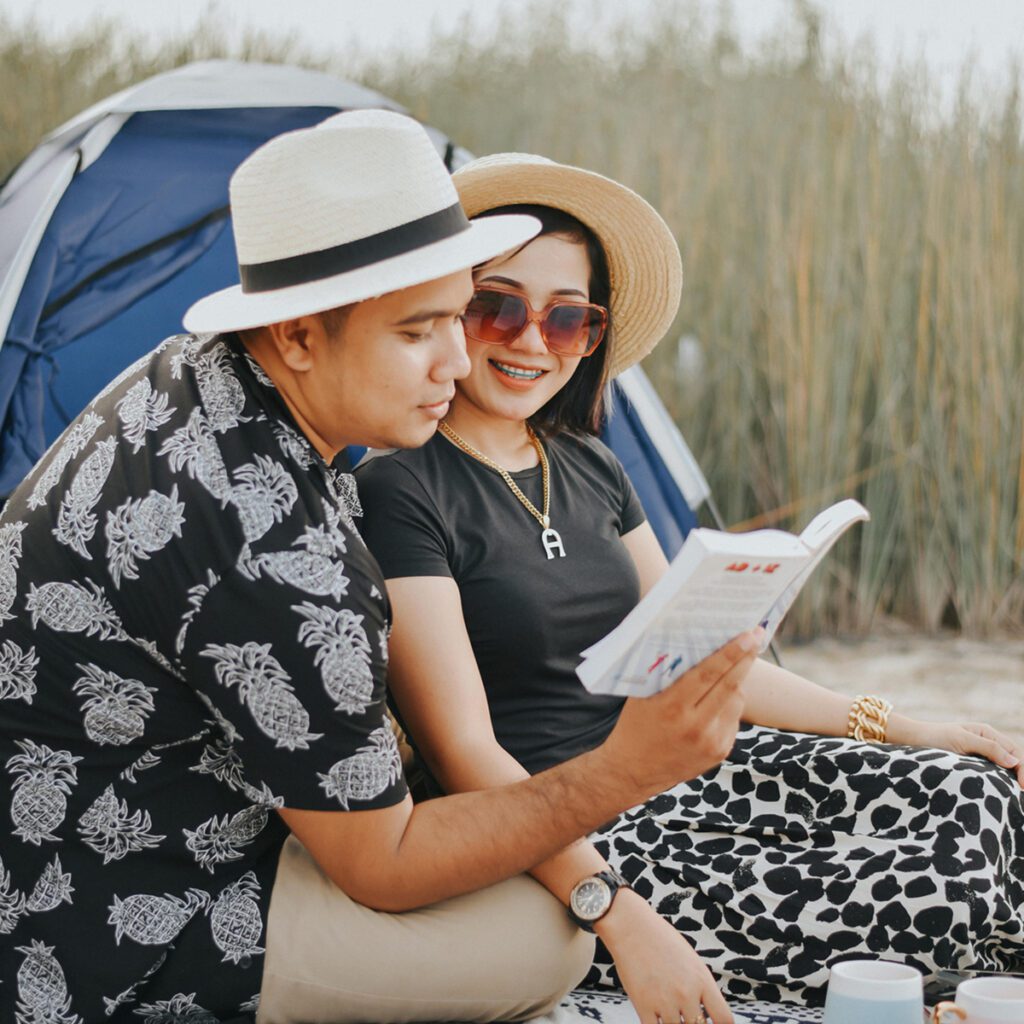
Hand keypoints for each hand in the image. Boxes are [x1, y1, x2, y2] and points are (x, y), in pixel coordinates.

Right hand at [596, 889, 730, 1023]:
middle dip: (692, 1022)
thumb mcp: (690, 959)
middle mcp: (687, 993)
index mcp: (702, 979)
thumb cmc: (661, 939)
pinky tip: (654, 1016)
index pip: (724, 1019)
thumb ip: (700, 987)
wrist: (630, 925)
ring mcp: (665, 1001)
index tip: (711, 1022)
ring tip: (666, 1008)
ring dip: (673, 1023)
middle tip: (683, 1012)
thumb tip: (706, 1014)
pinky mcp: (643, 1006)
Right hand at [602, 629, 762, 799]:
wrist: (633, 771)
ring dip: (735, 680)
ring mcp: (711, 742)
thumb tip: (691, 643)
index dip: (730, 653)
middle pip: (730, 684)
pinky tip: (715, 701)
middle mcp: (695, 726)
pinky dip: (728, 704)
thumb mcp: (642, 697)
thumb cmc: (634, 725)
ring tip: (729, 668)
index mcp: (672, 708)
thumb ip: (665, 674)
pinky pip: (732, 718)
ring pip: (735, 700)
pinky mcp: (720, 752)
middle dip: (745, 657)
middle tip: (756, 635)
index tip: (747, 635)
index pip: (708, 674)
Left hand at [899, 718, 1023, 788]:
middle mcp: (988, 742)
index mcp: (988, 733)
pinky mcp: (973, 763)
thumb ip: (988, 748)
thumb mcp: (961, 740)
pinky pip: (993, 773)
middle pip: (1015, 760)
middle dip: (1023, 775)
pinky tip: (1003, 793)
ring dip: (1012, 780)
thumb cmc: (934, 737)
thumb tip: (1014, 762)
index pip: (1017, 752)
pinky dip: (1001, 782)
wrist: (912, 739)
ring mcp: (981, 753)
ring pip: (1006, 768)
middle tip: (1023, 794)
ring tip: (1017, 796)